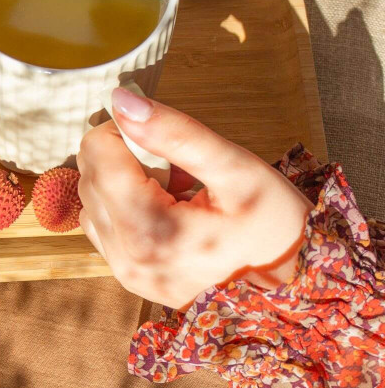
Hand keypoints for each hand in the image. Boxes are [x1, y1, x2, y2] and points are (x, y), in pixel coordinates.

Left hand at [77, 88, 312, 309]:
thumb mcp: (236, 168)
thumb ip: (175, 133)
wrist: (296, 286)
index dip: (123, 131)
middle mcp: (129, 260)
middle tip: (178, 167)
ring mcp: (128, 275)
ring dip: (124, 185)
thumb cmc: (276, 228)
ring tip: (176, 190)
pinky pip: (104, 228)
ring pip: (91, 203)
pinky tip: (167, 211)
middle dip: (126, 160)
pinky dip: (125, 209)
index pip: (97, 155)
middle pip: (90, 178)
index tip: (161, 137)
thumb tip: (122, 100)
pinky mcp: (131, 278)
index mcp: (151, 234)